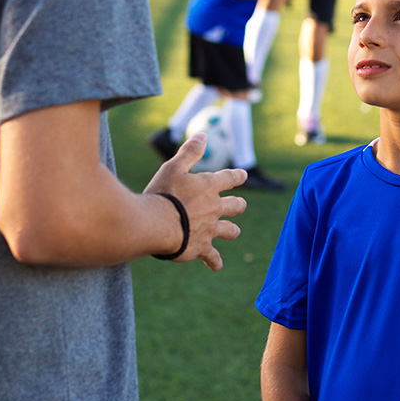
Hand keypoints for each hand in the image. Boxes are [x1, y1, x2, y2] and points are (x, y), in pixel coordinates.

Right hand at [144, 133, 247, 270]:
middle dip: (238, 205)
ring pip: (229, 231)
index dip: (236, 176)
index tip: (243, 175)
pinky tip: (216, 265)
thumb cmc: (162, 193)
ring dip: (232, 231)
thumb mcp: (174, 166)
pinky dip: (214, 261)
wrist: (156, 224)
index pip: (228, 178)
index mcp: (209, 187)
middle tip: (240, 205)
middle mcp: (214, 208)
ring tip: (234, 232)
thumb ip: (190, 152)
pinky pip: (213, 257)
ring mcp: (211, 229)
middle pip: (235, 206)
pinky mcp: (202, 247)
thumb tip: (203, 135)